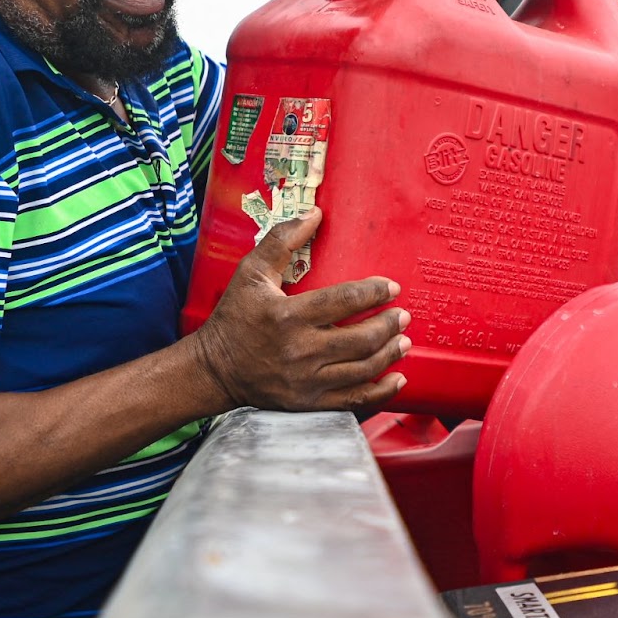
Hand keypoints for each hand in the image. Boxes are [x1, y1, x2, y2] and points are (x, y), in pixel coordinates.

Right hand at [190, 209, 408, 411]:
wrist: (214, 369)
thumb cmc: (235, 317)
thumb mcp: (250, 272)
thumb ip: (282, 240)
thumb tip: (316, 213)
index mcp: (288, 316)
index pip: (343, 301)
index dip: (373, 293)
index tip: (391, 288)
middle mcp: (300, 351)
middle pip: (360, 339)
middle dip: (389, 325)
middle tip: (403, 316)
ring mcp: (306, 381)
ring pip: (362, 370)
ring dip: (390, 354)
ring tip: (403, 341)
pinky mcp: (308, 403)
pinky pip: (353, 401)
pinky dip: (380, 392)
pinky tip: (396, 379)